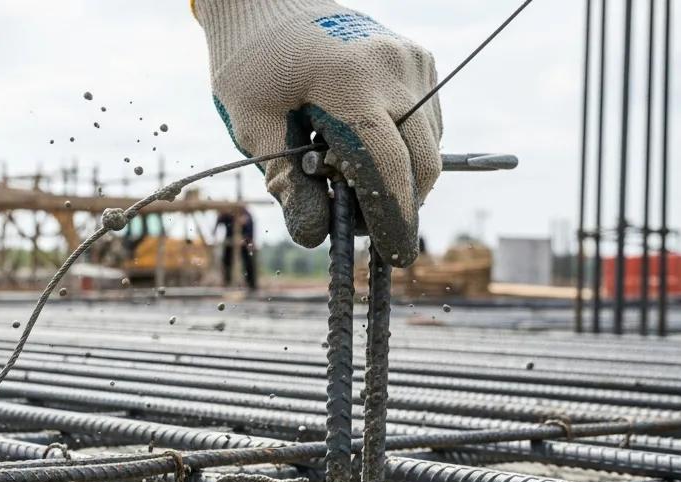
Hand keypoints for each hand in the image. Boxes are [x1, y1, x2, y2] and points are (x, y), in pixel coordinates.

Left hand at [195, 0, 442, 265]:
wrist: (266, 1)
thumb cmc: (250, 63)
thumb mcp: (252, 125)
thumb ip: (285, 182)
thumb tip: (316, 235)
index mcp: (349, 81)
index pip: (386, 166)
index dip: (391, 219)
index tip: (394, 257)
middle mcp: (394, 67)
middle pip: (421, 162)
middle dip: (399, 206)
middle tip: (361, 229)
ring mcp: (412, 60)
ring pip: (429, 145)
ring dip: (400, 177)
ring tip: (343, 177)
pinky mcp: (419, 59)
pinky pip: (426, 123)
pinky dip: (403, 149)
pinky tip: (358, 149)